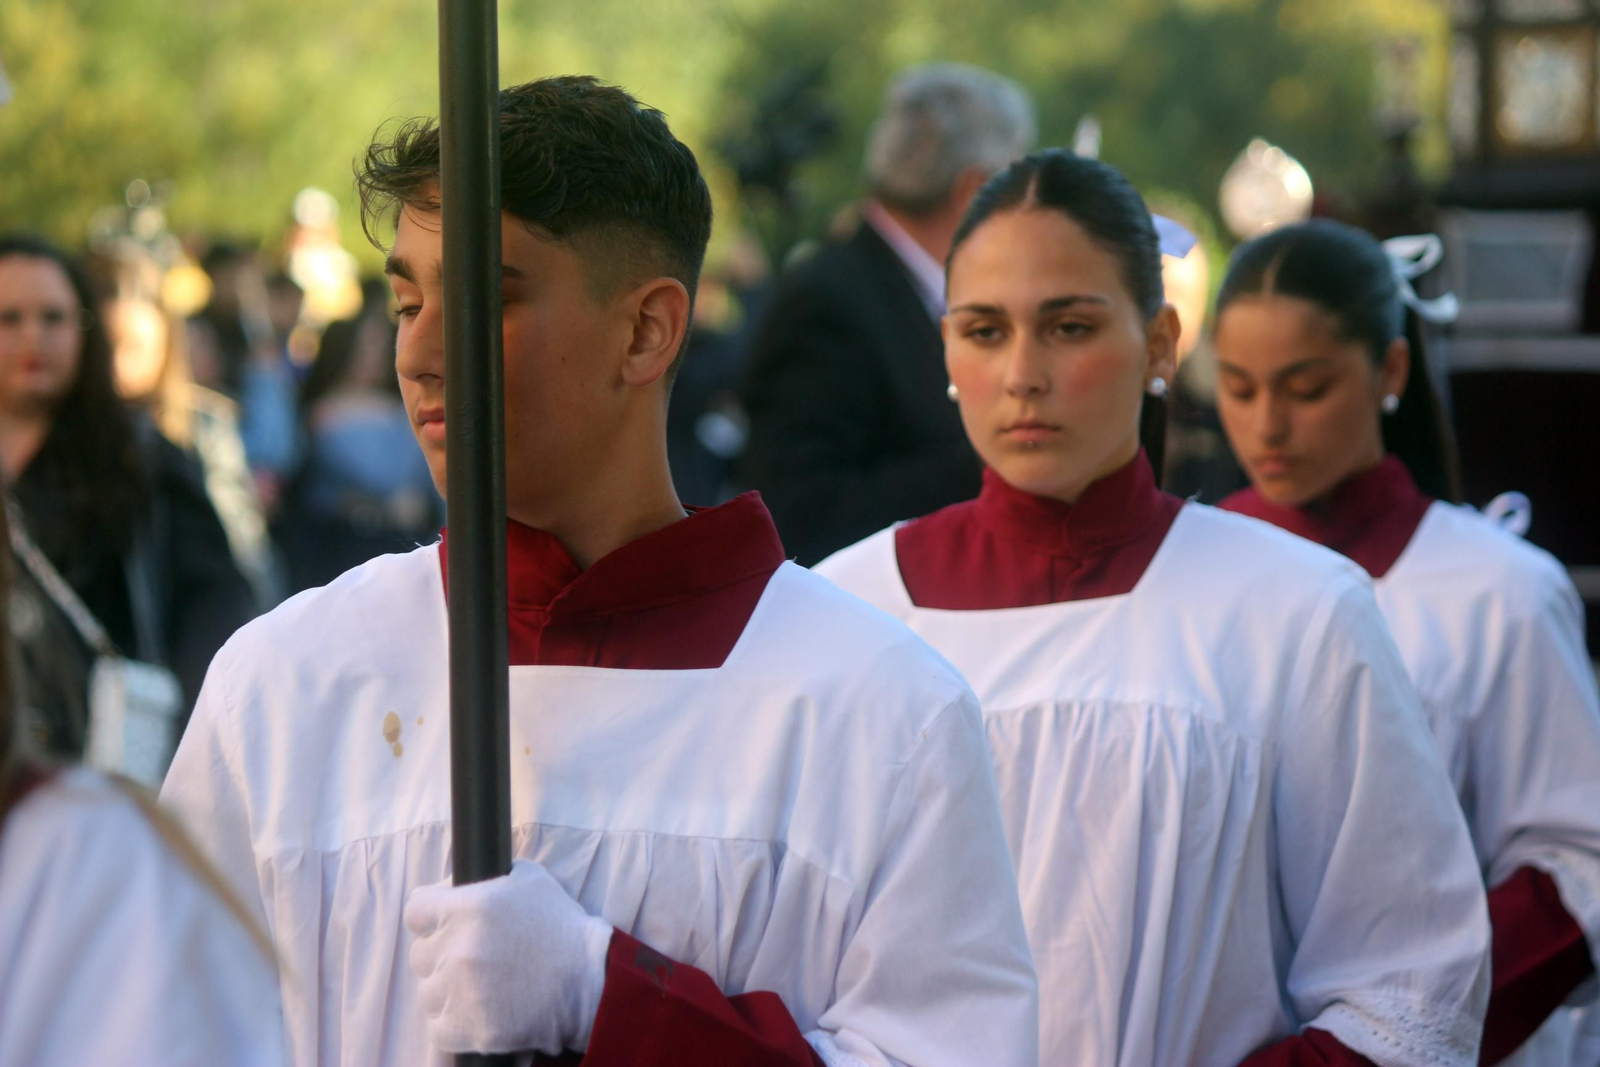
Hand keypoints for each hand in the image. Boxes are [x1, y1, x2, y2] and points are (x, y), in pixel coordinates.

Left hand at [404, 859, 612, 1054]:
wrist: (589, 982)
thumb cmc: (560, 927)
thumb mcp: (529, 879)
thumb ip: (485, 878)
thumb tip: (446, 886)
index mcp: (468, 907)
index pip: (415, 911)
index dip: (430, 917)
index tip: (444, 924)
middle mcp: (459, 947)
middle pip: (420, 954)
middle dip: (442, 954)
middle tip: (475, 958)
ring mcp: (460, 991)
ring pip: (428, 992)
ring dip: (448, 990)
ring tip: (481, 988)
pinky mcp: (468, 1029)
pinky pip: (438, 1028)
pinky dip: (454, 1023)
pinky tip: (480, 1011)